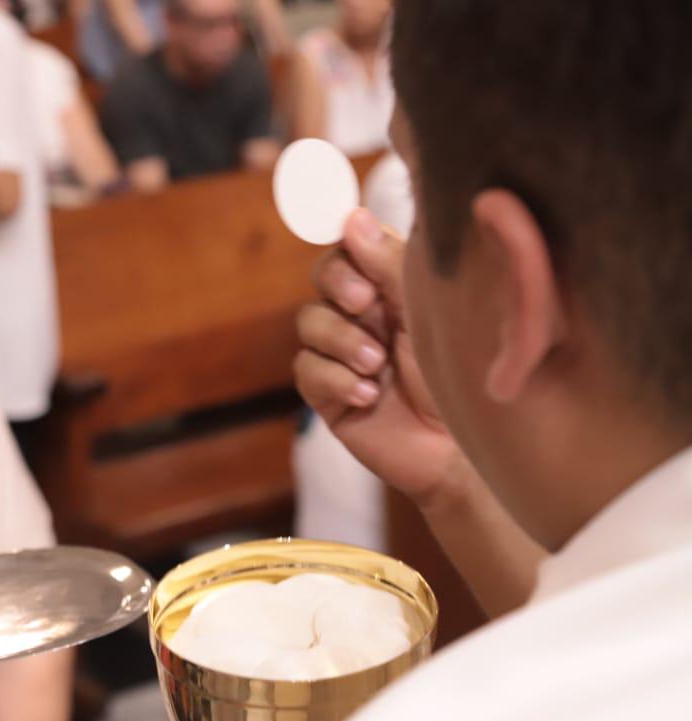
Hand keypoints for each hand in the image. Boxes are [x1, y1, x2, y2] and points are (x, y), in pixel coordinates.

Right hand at [294, 209, 467, 506]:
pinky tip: (368, 394)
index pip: (352, 248)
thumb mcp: (430, 312)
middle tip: (363, 303)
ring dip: (341, 339)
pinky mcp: (328, 394)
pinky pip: (306, 370)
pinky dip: (333, 378)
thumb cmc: (464, 377)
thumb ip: (391, 265)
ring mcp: (343, 354)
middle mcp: (366, 315)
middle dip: (337, 286)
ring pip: (309, 322)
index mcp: (396, 288)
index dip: (347, 251)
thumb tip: (351, 218)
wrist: (467, 448)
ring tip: (376, 364)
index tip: (366, 260)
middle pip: (322, 278)